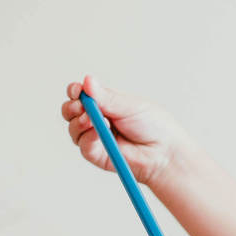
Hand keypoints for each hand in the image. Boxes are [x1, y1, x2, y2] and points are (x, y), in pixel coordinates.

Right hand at [60, 74, 193, 186]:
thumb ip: (106, 97)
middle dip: (72, 106)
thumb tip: (87, 80)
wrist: (164, 152)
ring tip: (93, 120)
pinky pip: (83, 145)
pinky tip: (99, 133)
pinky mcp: (97, 154)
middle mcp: (97, 119)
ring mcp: (95, 137)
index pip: (82, 94)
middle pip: (71, 110)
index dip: (75, 91)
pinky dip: (88, 137)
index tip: (77, 90)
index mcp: (106, 102)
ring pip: (73, 128)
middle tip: (81, 106)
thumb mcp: (129, 106)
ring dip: (79, 122)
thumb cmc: (154, 126)